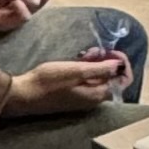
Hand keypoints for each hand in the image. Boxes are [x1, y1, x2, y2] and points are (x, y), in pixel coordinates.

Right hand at [2, 54, 129, 118]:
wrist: (24, 94)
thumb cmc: (49, 82)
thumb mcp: (77, 71)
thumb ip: (101, 69)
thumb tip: (120, 66)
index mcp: (98, 95)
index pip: (123, 81)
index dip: (122, 64)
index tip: (112, 51)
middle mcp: (93, 99)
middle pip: (112, 78)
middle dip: (108, 61)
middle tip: (96, 50)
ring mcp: (83, 97)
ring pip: (99, 77)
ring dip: (96, 63)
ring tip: (86, 52)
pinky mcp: (73, 94)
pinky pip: (87, 80)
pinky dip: (86, 68)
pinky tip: (78, 59)